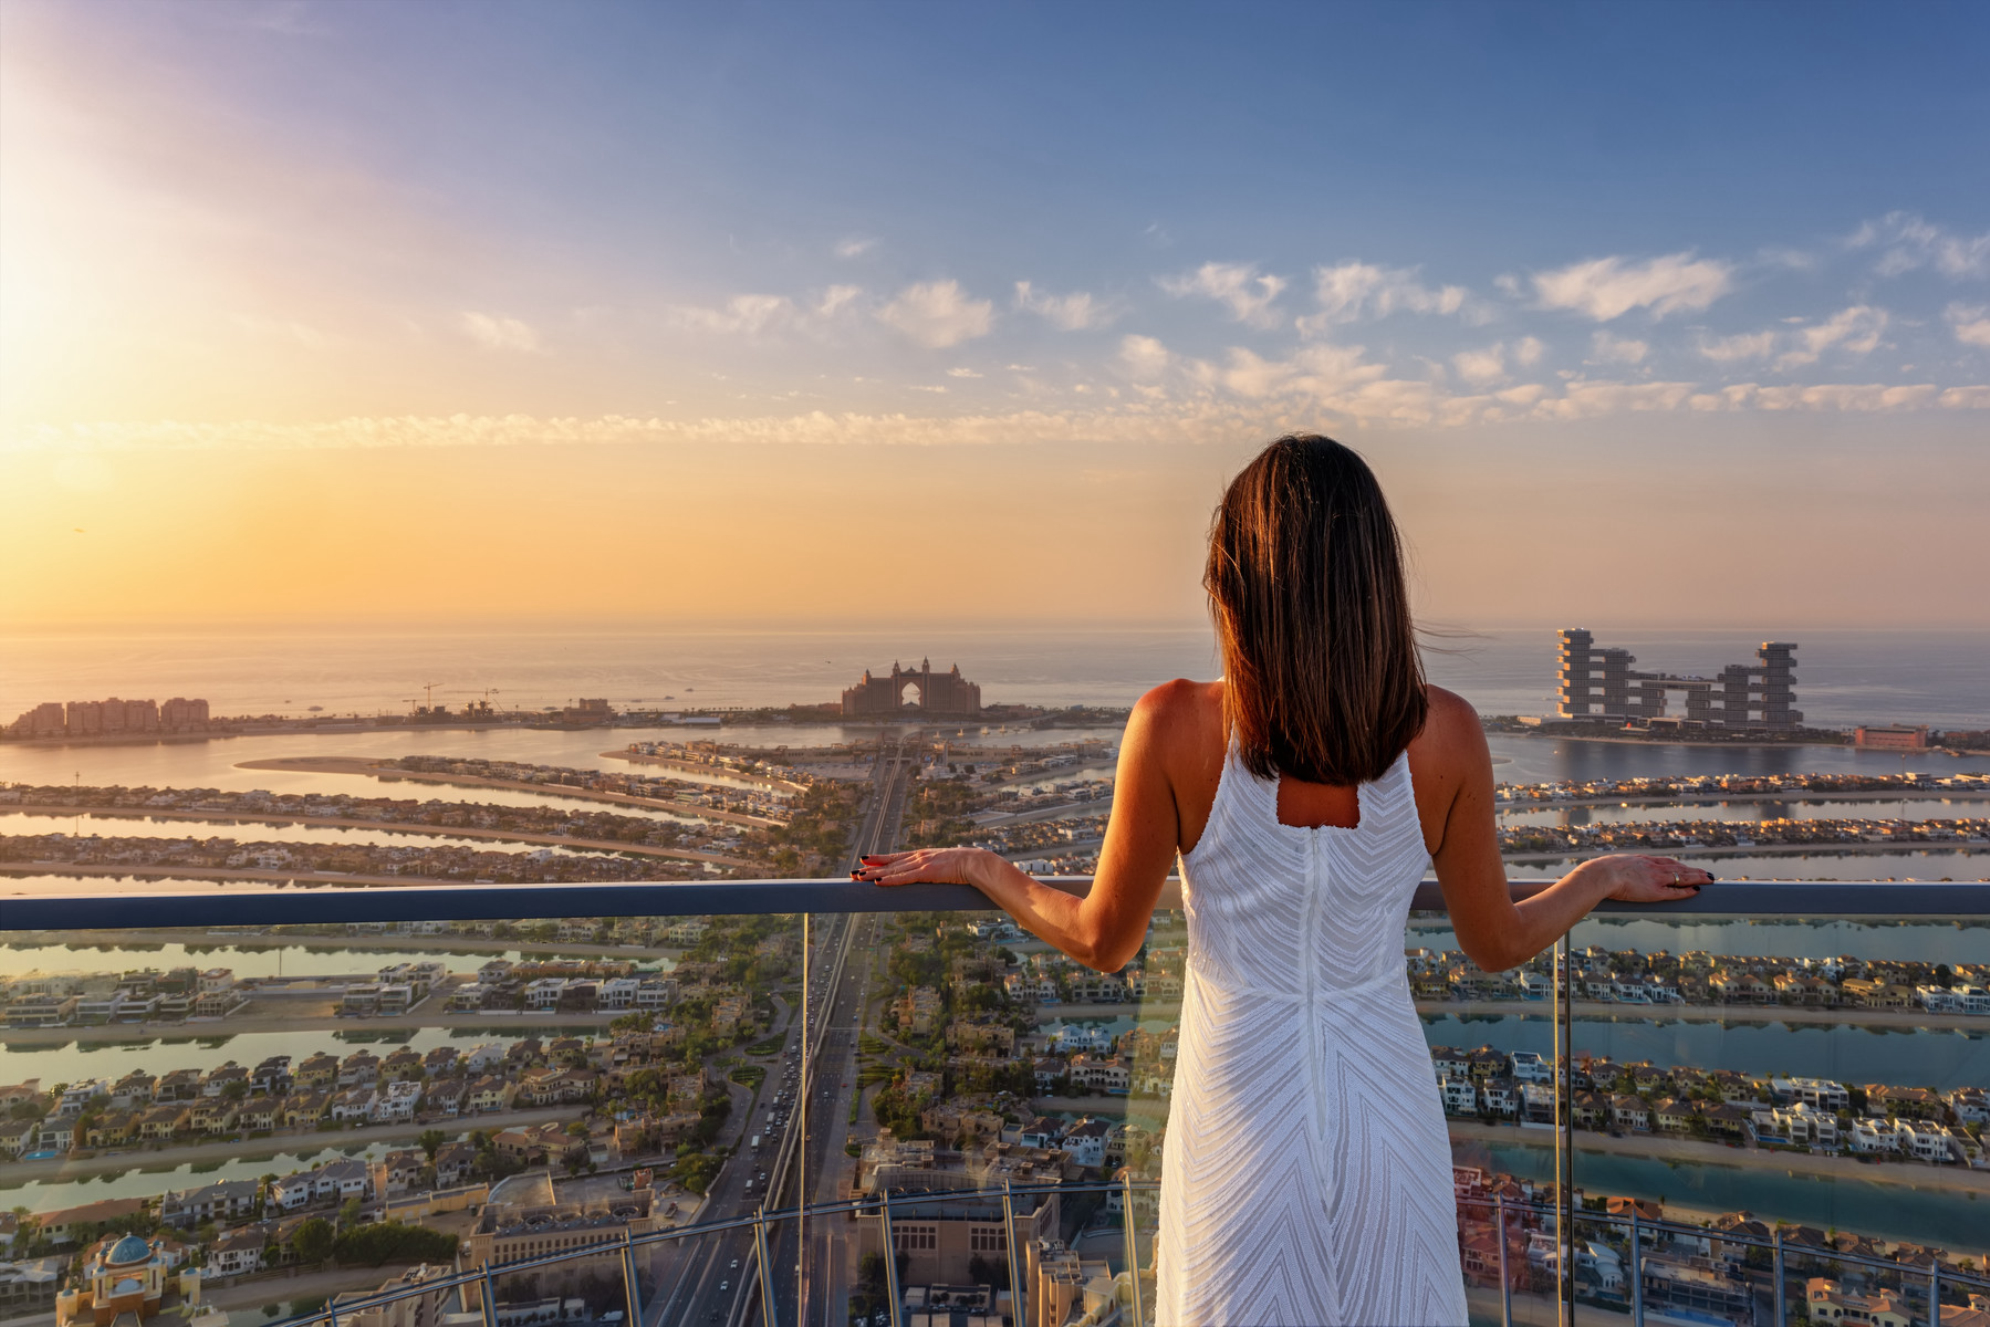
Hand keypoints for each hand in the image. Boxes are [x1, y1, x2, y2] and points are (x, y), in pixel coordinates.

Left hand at [852, 848, 995, 889]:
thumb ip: (937, 870)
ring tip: (858, 878)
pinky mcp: (927, 873)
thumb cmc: (966, 866)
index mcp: (923, 855)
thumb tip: (935, 877)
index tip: (865, 860)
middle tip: (853, 873)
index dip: (879, 859)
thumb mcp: (946, 867)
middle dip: (870, 869)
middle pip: (890, 864)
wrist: (976, 863)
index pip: (896, 857)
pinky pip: (904, 878)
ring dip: (874, 875)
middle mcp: (919, 857)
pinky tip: (878, 883)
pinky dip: (890, 881)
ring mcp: (922, 864)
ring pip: (893, 871)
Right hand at [1574, 854, 1711, 903]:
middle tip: (1706, 873)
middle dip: (1694, 870)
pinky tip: (1697, 891)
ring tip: (1709, 879)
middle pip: (1678, 867)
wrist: (1602, 874)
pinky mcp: (1656, 891)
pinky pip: (1676, 891)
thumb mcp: (1613, 865)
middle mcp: (1653, 867)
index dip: (1678, 865)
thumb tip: (1611, 872)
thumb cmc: (1602, 871)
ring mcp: (1656, 879)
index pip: (1666, 862)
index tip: (1686, 867)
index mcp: (1643, 860)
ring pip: (1682, 877)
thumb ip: (1620, 868)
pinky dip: (1687, 891)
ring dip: (1697, 878)